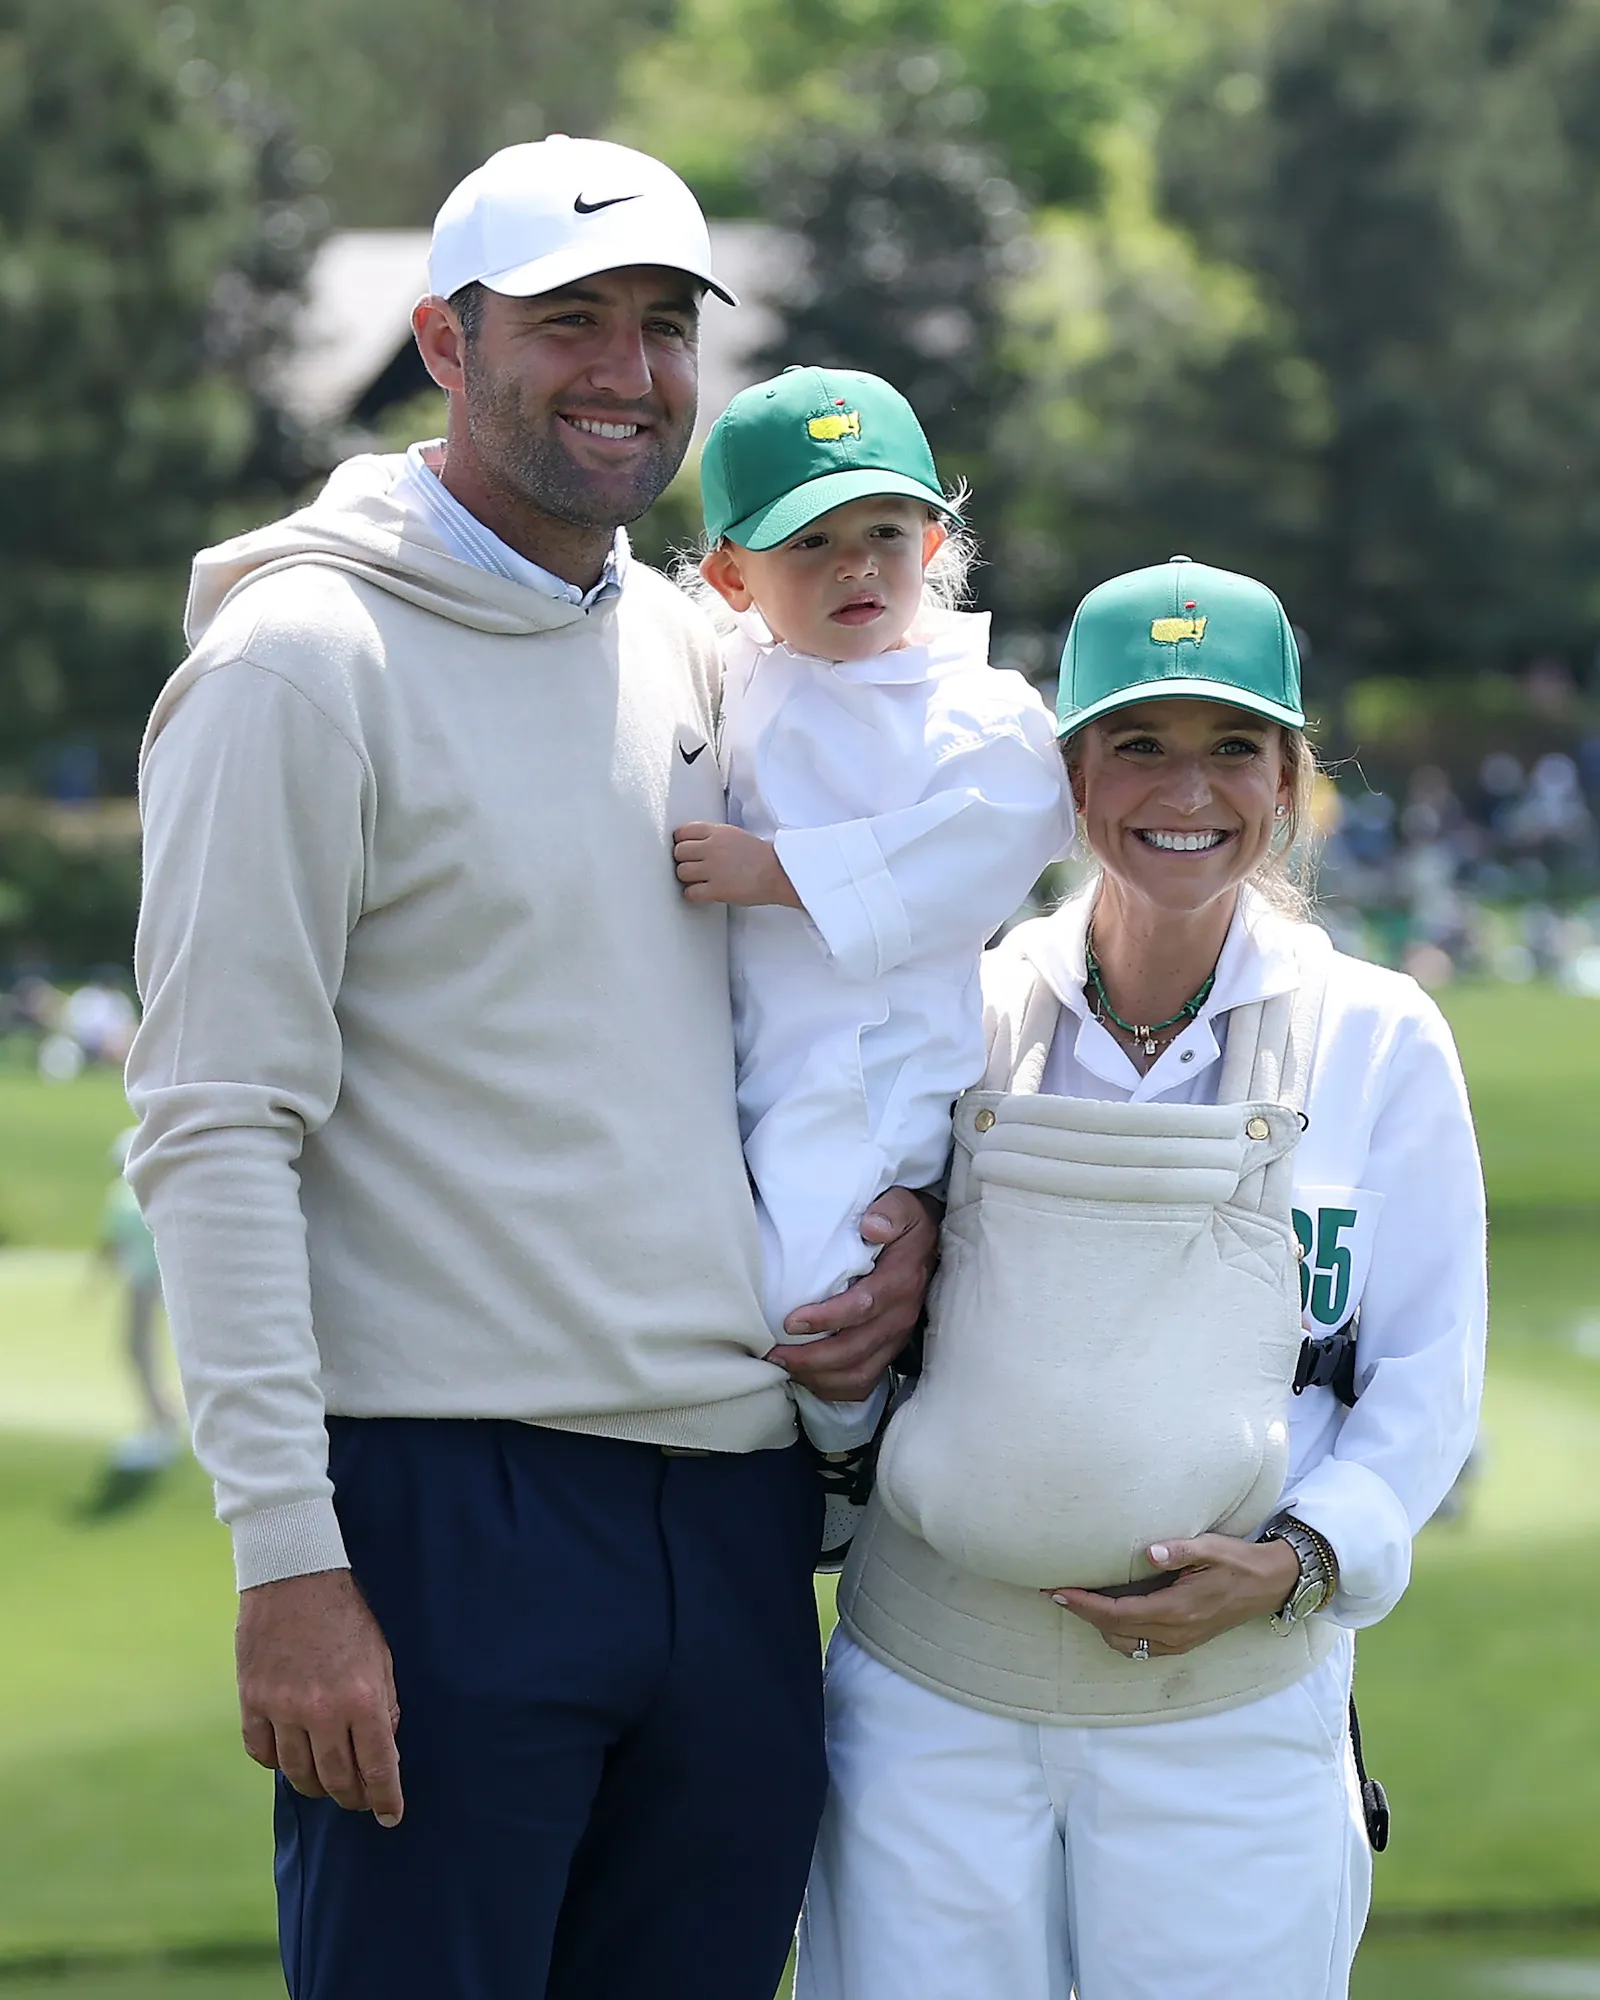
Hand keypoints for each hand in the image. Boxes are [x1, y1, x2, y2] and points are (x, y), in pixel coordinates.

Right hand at [237, 1568, 403, 1824]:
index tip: (391, 1816)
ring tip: (327, 1783)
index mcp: (363, 1698)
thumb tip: (384, 1749)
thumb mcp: (381, 1655)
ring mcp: (283, 1708)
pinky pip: (262, 1753)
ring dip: (316, 1785)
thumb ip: (384, 1704)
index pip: (379, 1767)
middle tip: (360, 1800)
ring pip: (298, 1773)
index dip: (386, 1799)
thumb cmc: (347, 1614)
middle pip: (337, 1780)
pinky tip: (289, 1756)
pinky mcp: (252, 1701)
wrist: (295, 1575)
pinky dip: (277, 1762)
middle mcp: (323, 1711)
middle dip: (353, 1798)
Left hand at [674, 822, 801, 908]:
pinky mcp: (716, 889)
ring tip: (698, 880)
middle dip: (684, 860)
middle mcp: (712, 848)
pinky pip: (690, 893)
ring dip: (687, 878)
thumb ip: (715, 837)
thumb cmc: (762, 857)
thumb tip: (697, 844)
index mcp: (718, 832)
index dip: (682, 841)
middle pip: (679, 852)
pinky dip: (692, 895)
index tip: (685, 848)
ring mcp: (713, 869)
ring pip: (681, 872)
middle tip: (693, 866)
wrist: (780, 872)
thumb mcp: (736, 835)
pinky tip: (701, 893)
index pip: (683, 832)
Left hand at [776, 1187, 940, 1402]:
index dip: (827, 1319)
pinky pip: (864, 1383)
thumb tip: (871, 1225)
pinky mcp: (889, 1350)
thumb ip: (890, 1212)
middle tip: (775, 1354)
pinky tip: (807, 1378)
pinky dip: (833, 1388)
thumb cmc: (905, 1224)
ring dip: (818, 1376)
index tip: (791, 1322)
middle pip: (855, 1350)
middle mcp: (900, 1316)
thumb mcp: (903, 1206)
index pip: (863, 1307)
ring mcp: (896, 1338)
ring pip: (858, 1373)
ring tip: (784, 1367)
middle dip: (812, 1357)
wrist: (929, 1244)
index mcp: (900, 1281)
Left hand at [1044, 1534, 1300, 1658]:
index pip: (1117, 1613)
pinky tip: (1110, 1612)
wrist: (1270, 1585)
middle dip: (1082, 1613)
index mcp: (1177, 1609)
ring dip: (1099, 1625)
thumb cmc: (1238, 1561)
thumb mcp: (1212, 1548)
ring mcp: (1180, 1641)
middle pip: (1114, 1630)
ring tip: (1078, 1600)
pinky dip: (1119, 1633)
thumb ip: (1179, 1550)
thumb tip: (1147, 1552)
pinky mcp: (1184, 1642)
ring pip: (1126, 1644)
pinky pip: (1142, 1646)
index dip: (1084, 1604)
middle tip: (1054, 1591)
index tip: (1057, 1591)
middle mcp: (1175, 1632)